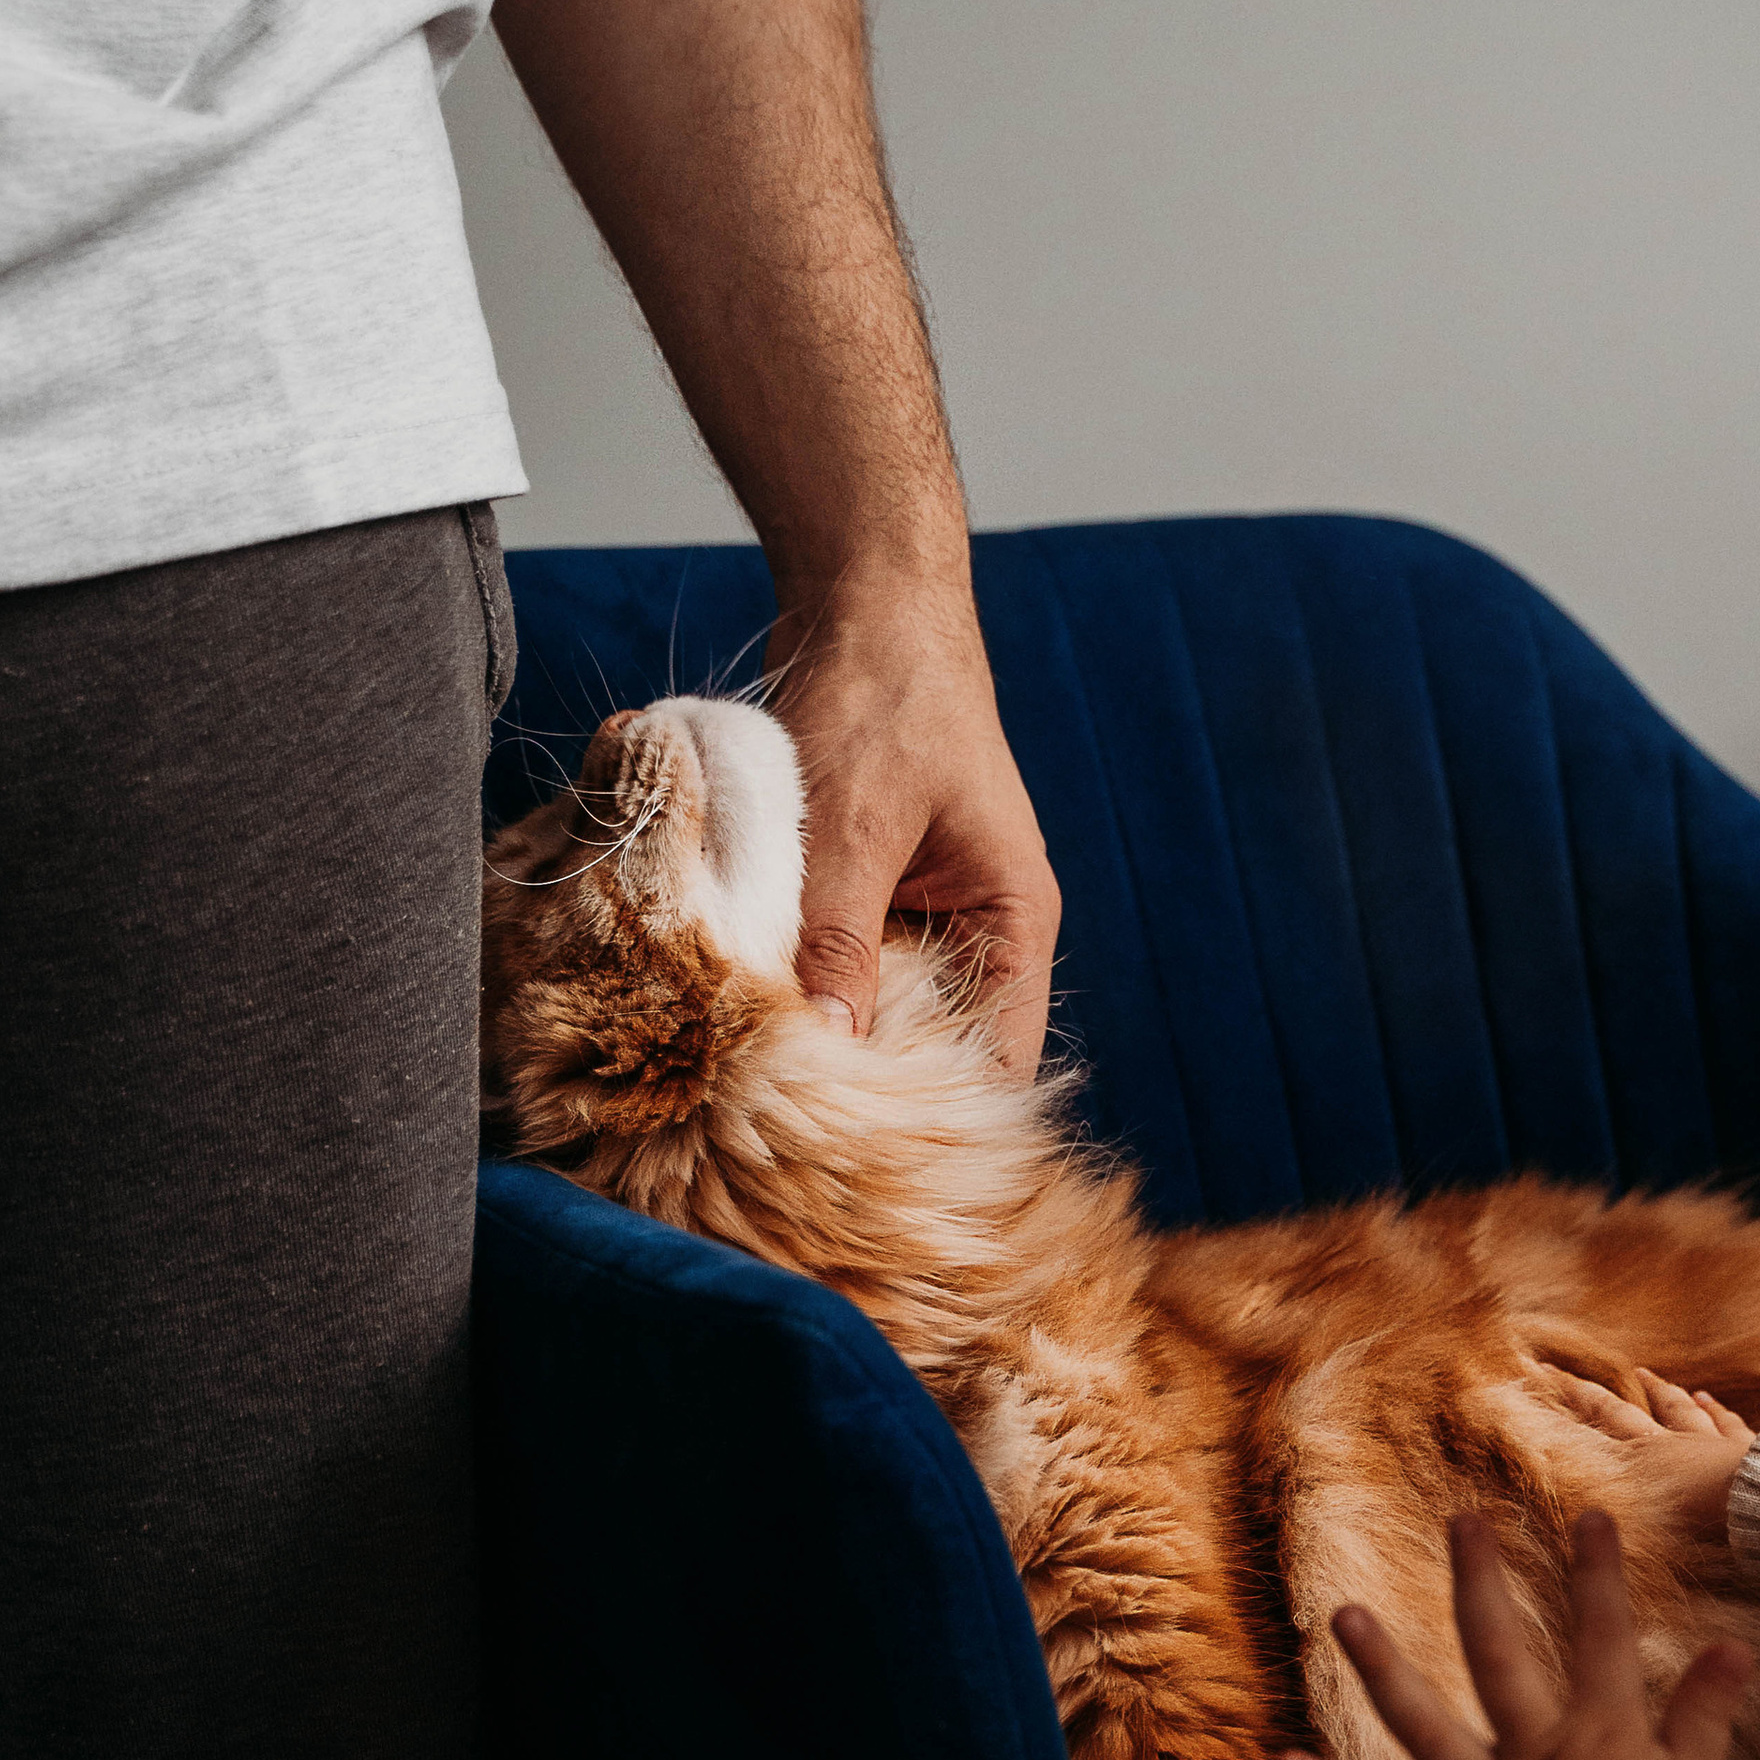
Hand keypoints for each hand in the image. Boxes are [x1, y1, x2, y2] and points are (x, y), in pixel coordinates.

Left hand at [766, 568, 1061, 1081]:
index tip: (866, 1160)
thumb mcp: (853, 827)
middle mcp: (979, 930)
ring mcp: (924, 913)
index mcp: (1014, 922)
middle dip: (868, 1084)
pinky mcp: (872, 892)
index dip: (940, 1116)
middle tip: (787, 1130)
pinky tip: (746, 1005)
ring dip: (823, 1030)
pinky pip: (839, 961)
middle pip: (934, 1046)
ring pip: (876, 1008)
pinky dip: (798, 978)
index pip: (999, 1062)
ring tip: (757, 1078)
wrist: (864, 599)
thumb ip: (837, 940)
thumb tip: (822, 1051)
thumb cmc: (884, 697)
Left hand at [1279, 1509, 1753, 1759]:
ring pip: (1425, 1725)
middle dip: (1482, 1581)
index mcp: (1602, 1737)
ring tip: (1343, 1615)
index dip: (1599, 1575)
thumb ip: (1707, 1716)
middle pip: (1501, 1654)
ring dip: (1382, 1668)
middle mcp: (1535, 1758)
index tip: (1591, 1516)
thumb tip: (1734, 1648)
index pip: (1603, 1638)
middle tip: (1463, 1521)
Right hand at [1536, 1364, 1756, 1521]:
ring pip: (1676, 1410)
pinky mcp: (1744, 1450)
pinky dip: (1715, 1409)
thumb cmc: (1702, 1536)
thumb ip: (1609, 1531)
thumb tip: (1577, 1524)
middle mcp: (1666, 1448)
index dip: (1559, 1406)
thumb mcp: (1643, 1534)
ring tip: (1643, 1372)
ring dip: (1657, 1391)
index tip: (1533, 1378)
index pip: (1588, 1432)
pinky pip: (1726, 1423)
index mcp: (1637, 1468)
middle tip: (1561, 1370)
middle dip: (1586, 1394)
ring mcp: (1707, 1444)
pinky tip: (1707, 1397)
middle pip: (1620, 1413)